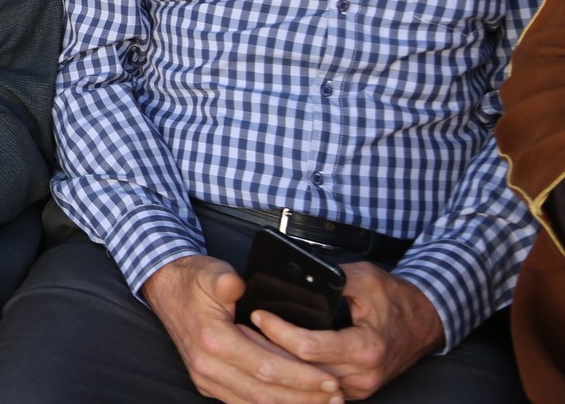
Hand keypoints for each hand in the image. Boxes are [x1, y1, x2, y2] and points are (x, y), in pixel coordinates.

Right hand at [143, 254, 344, 403]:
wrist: (164, 288)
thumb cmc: (191, 280)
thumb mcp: (210, 272)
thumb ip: (226, 281)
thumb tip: (239, 285)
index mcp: (212, 341)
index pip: (266, 367)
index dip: (301, 376)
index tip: (330, 378)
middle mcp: (207, 367)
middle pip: (265, 393)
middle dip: (305, 397)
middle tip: (337, 397)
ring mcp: (206, 379)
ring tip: (324, 403)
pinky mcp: (209, 383)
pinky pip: (244, 403)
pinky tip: (295, 402)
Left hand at [254, 263, 443, 398]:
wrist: (427, 322)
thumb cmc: (397, 299)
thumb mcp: (365, 278)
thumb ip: (332, 278)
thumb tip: (296, 276)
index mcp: (366, 348)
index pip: (308, 347)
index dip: (278, 331)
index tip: (259, 314)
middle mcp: (362, 375)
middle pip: (301, 370)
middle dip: (267, 350)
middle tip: (241, 329)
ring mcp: (358, 388)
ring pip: (306, 384)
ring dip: (277, 365)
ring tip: (249, 343)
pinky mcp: (354, 391)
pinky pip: (316, 389)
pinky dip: (294, 374)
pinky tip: (272, 359)